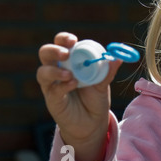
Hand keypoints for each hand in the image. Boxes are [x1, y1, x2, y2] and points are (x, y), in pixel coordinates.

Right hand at [36, 32, 121, 160]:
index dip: (64, 39)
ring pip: (42, 72)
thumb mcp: (103, 82)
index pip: (61, 43)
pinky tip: (73, 85)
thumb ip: (108, 70)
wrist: (93, 122)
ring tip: (71, 75)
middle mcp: (57, 69)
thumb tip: (118, 58)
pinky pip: (52, 90)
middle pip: (45, 53)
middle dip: (54, 50)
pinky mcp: (52, 99)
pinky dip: (62, 86)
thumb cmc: (95, 97)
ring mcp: (52, 85)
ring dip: (54, 71)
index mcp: (70, 60)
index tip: (73, 40)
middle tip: (66, 54)